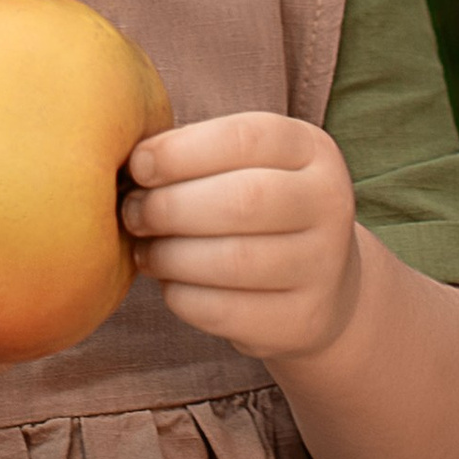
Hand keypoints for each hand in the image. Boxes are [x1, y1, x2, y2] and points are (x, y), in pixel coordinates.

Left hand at [123, 112, 359, 366]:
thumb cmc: (256, 209)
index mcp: (312, 150)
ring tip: (145, 250)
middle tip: (133, 214)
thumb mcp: (243, 166)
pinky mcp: (303, 320)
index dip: (181, 151)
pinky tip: (171, 284)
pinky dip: (182, 296)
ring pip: (233, 260)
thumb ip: (193, 155)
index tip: (139, 166)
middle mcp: (331, 203)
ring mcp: (324, 266)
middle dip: (170, 207)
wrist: (321, 283)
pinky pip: (225, 309)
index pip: (245, 138)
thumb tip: (127, 164)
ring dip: (170, 255)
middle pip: (242, 200)